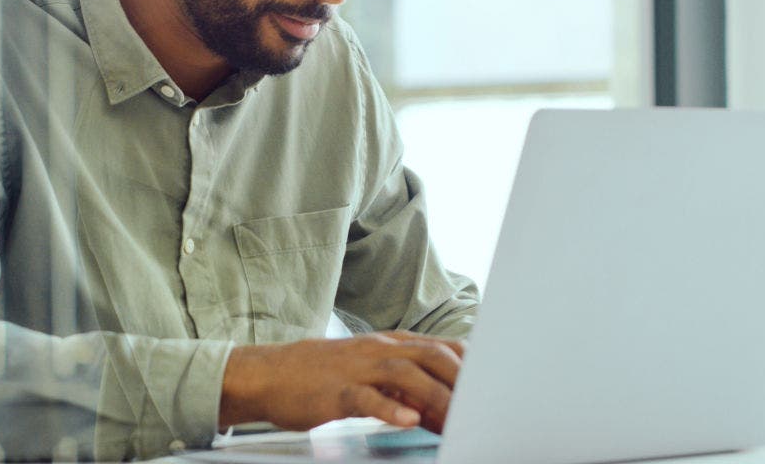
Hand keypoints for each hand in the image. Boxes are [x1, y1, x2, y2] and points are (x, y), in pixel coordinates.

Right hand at [219, 331, 465, 433]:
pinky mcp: (336, 391)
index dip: (470, 366)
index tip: (493, 386)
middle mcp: (379, 350)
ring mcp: (357, 368)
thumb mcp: (369, 372)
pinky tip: (408, 420)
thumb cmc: (325, 376)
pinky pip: (366, 398)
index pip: (442, 347)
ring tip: (456, 418)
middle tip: (483, 407)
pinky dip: (390, 408)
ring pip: (405, 374)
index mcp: (390, 344)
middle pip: (431, 356)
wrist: (271, 374)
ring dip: (435, 395)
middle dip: (461, 381)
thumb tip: (439, 408)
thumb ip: (405, 385)